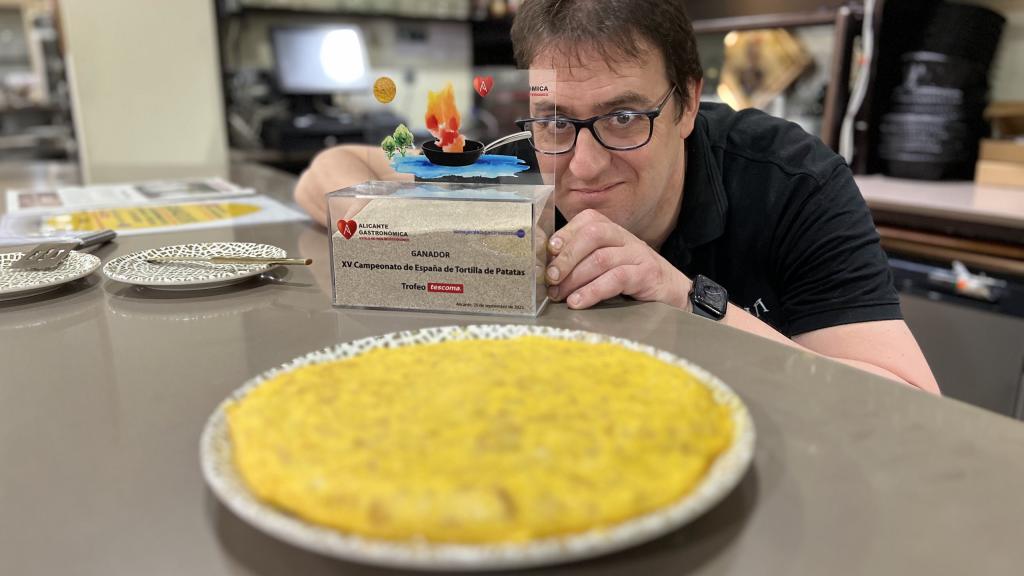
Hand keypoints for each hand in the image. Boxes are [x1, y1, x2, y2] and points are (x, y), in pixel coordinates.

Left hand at [545, 209, 691, 308]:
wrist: (672, 292)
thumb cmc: (632, 278)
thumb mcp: (607, 263)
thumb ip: (583, 260)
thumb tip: (549, 269)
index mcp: (613, 230)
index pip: (587, 221)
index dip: (565, 234)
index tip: (548, 252)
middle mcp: (625, 238)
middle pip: (592, 235)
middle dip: (567, 257)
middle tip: (551, 278)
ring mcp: (638, 254)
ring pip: (601, 259)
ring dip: (575, 278)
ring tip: (560, 295)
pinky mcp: (647, 274)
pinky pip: (616, 279)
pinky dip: (593, 291)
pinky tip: (578, 302)